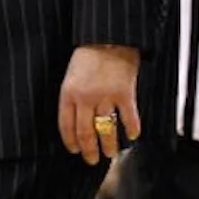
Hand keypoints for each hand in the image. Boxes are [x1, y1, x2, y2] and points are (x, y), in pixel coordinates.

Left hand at [58, 44, 139, 164]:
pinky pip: (128, 118)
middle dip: (89, 150)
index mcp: (68, 93)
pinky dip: (132, 129)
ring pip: (106, 129)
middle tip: (92, 161)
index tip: (75, 150)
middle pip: (85, 132)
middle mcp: (85, 98)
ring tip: (111, 153)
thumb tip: (77, 118)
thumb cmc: (88, 55)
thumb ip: (73, 96)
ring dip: (109, 145)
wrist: (108, 37)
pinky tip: (132, 136)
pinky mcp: (125, 93)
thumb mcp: (71, 75)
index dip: (70, 141)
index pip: (66, 125)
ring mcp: (105, 96)